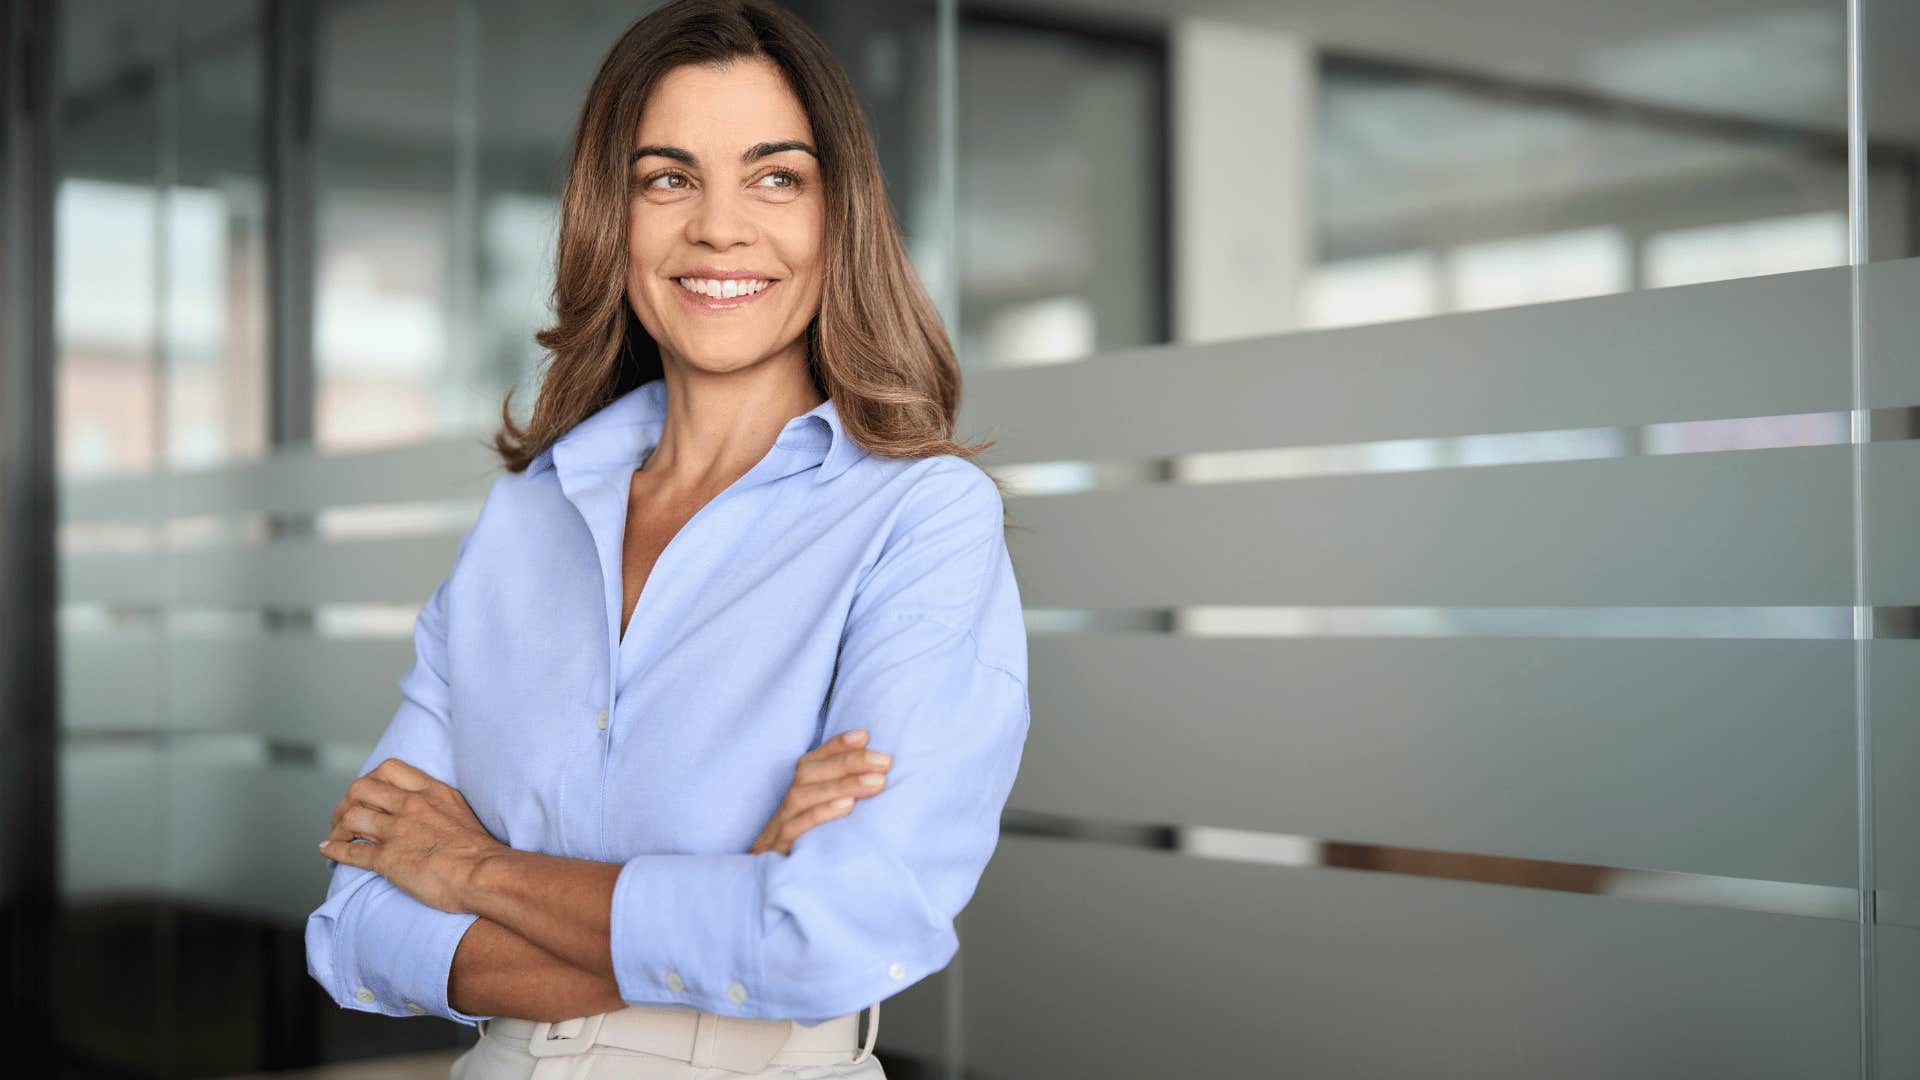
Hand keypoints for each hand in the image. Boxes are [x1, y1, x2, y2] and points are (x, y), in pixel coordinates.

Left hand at [317, 758, 506, 912]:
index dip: (371, 779)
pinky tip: (328, 851)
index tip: (368, 793)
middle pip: (361, 788)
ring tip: (337, 835)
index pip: (389, 769)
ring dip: (338, 827)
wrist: (485, 874)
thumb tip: (427, 813)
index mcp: (431, 791)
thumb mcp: (461, 812)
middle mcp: (411, 805)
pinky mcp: (388, 858)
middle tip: (344, 815)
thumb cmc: (481, 850)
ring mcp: (397, 830)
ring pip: (352, 817)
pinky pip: (351, 850)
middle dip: (347, 801)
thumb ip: (439, 806)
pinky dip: (334, 850)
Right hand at [748, 728, 892, 855]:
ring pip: (802, 796)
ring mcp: (778, 828)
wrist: (773, 891)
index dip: (836, 746)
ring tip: (875, 782)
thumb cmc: (812, 849)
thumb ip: (845, 795)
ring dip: (840, 785)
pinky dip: (821, 814)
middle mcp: (785, 806)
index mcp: (797, 794)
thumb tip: (877, 770)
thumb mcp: (827, 819)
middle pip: (808, 773)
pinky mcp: (778, 851)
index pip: (813, 760)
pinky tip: (847, 806)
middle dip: (848, 763)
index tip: (864, 736)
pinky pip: (794, 828)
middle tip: (884, 762)